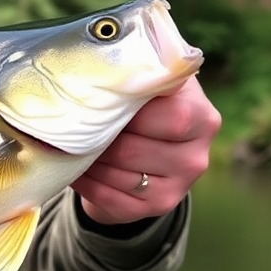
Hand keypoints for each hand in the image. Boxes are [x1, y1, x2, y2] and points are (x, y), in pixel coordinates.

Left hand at [71, 76, 220, 224]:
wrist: (150, 142)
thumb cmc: (146, 102)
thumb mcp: (152, 81)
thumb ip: (141, 70)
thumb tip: (107, 64)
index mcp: (201, 117)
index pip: (164, 118)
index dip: (123, 111)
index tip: (96, 101)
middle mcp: (196, 157)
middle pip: (130, 150)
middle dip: (95, 138)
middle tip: (70, 125)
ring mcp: (179, 187)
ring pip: (117, 175)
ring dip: (86, 160)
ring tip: (69, 145)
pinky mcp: (157, 206)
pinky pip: (110, 198)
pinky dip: (85, 182)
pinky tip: (74, 167)